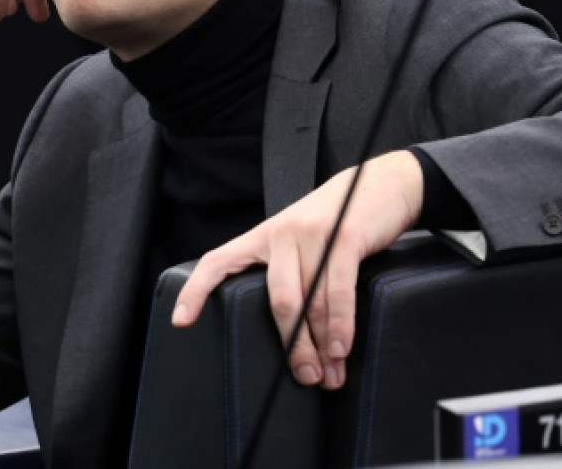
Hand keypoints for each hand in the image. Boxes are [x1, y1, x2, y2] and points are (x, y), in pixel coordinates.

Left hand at [171, 151, 423, 390]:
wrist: (381, 183)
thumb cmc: (336, 220)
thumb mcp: (301, 239)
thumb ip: (287, 271)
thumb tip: (288, 328)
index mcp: (263, 236)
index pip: (218, 261)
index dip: (196, 290)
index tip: (180, 321)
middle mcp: (282, 234)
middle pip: (279, 300)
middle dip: (293, 345)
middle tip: (304, 377)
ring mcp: (313, 234)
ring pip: (311, 301)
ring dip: (322, 345)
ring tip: (330, 374)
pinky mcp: (344, 237)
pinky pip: (338, 289)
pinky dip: (340, 324)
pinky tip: (341, 347)